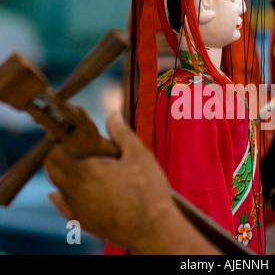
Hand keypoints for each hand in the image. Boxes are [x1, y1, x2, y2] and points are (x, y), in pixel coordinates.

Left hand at [45, 111, 173, 252]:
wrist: (154, 229)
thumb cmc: (148, 191)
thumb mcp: (138, 155)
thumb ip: (121, 133)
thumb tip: (111, 114)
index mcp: (83, 171)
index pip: (54, 151)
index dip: (61, 139)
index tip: (72, 132)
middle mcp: (72, 192)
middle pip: (52, 168)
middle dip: (61, 154)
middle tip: (78, 146)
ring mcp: (76, 209)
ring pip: (58, 186)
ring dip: (65, 173)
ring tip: (81, 164)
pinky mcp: (84, 223)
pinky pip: (64, 207)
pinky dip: (62, 196)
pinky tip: (61, 193)